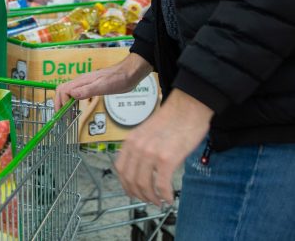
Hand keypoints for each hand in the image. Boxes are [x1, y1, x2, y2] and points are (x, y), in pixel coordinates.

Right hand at [54, 53, 151, 109]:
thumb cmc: (119, 79)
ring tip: (66, 114)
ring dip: (64, 102)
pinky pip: (76, 93)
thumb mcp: (103, 86)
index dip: (61, 102)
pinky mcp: (91, 87)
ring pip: (68, 91)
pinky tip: (76, 107)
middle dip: (58, 102)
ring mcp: (85, 84)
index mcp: (82, 81)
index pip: (63, 90)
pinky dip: (72, 101)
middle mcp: (81, 82)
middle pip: (62, 89)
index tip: (64, 113)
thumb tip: (72, 95)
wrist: (129, 73)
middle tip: (60, 115)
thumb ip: (87, 90)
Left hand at [115, 89, 211, 205]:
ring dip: (151, 198)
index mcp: (130, 141)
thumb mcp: (147, 132)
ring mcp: (150, 153)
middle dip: (139, 194)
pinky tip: (170, 199)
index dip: (126, 185)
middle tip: (148, 201)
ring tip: (159, 202)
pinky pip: (162, 184)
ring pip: (144, 185)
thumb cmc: (172, 119)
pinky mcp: (167, 159)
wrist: (188, 107)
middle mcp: (137, 147)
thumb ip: (141, 148)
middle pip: (130, 180)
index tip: (133, 193)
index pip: (121, 169)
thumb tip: (142, 168)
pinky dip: (165, 195)